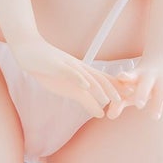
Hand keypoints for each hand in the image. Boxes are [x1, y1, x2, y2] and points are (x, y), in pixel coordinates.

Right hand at [10, 34, 126, 119]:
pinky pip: (70, 73)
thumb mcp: (68, 88)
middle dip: (117, 91)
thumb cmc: (48, 68)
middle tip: (130, 101)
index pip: (106, 82)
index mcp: (84, 74)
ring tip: (112, 99)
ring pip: (89, 78)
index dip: (120, 90)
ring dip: (101, 89)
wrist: (29, 49)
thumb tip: (100, 114)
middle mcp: (80, 69)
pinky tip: (85, 86)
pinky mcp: (57, 66)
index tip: (133, 99)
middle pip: (102, 80)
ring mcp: (69, 67)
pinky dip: (79, 79)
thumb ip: (85, 99)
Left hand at [111, 50, 162, 120]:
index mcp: (137, 76)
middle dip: (142, 93)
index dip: (126, 77)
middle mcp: (151, 76)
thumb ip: (120, 103)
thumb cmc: (144, 81)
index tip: (121, 77)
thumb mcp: (132, 89)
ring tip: (154, 117)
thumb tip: (109, 116)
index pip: (130, 76)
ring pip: (161, 90)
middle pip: (146, 84)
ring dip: (158, 102)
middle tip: (138, 105)